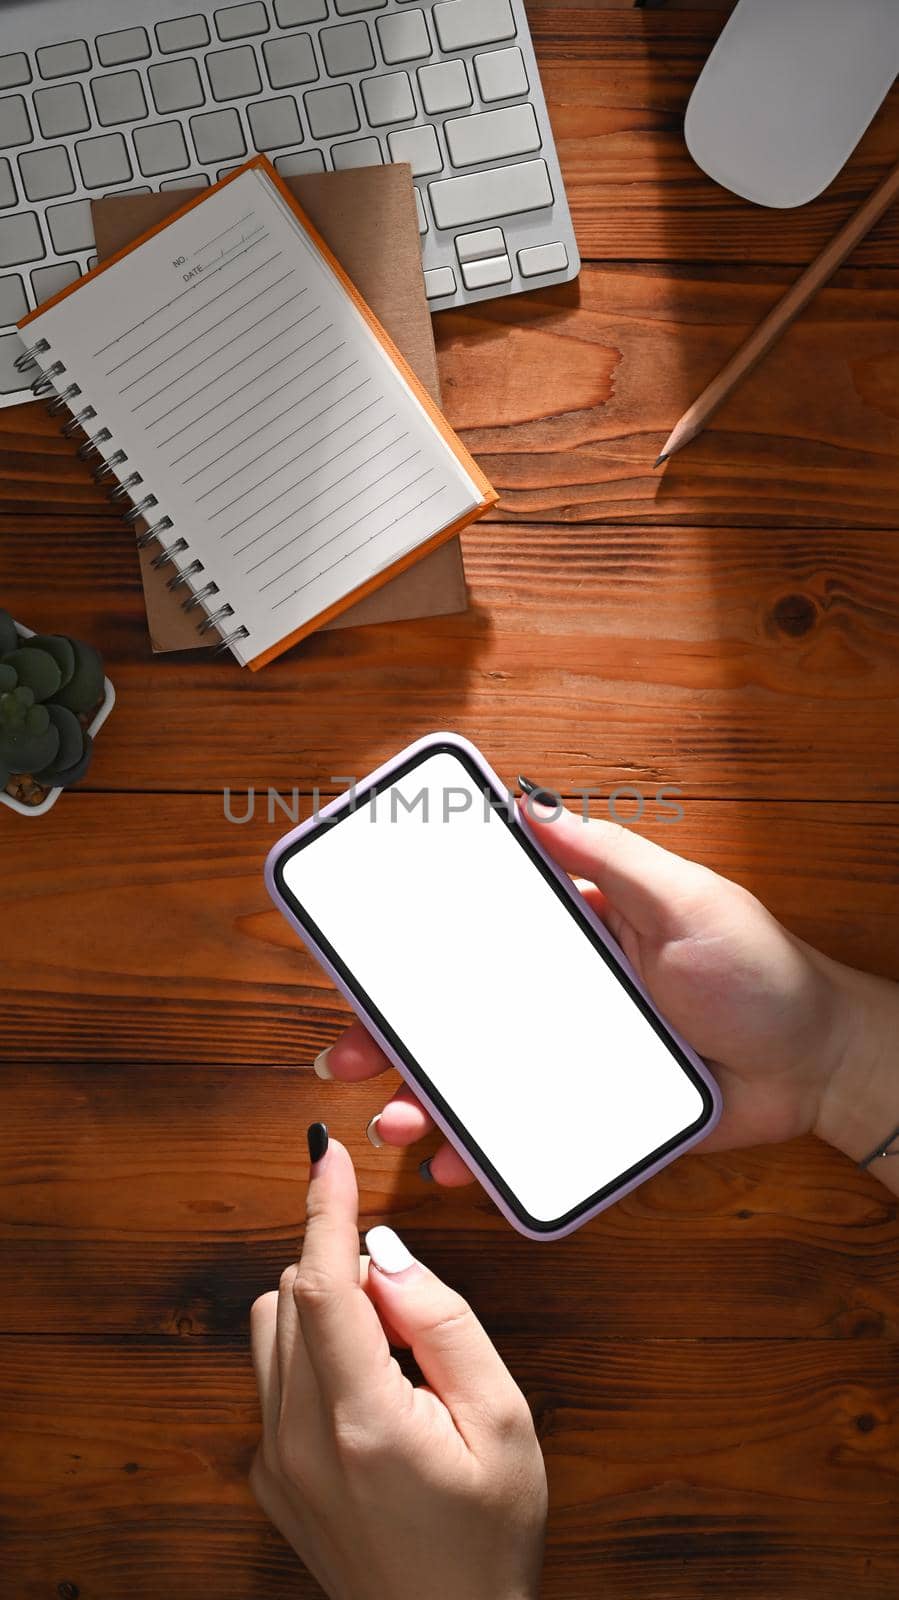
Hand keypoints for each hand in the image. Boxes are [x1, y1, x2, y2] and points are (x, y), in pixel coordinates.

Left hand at [250, 1129, 546, 1599]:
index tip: (326, 1153)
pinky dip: (315, 1354)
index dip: (323, 1208)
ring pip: (273, 1326)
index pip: (322, 1284)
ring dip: (326, 1310)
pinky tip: (372, 1401)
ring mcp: (274, 1460)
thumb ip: (446, 1325)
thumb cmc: (488, 1541)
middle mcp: (298, 1439)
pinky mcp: (268, 1475)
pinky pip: (274, 1375)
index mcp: (361, 1422)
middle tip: (419, 1328)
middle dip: (350, 1273)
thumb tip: (389, 1255)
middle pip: (292, 1293)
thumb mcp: (503, 1423)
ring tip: (396, 1367)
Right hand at [318, 803, 854, 1180]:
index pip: (477, 939)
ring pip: (479, 1084)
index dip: (413, 951)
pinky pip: (527, 1140)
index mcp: (576, 936)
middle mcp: (562, 1000)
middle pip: (458, 1018)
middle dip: (392, 1038)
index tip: (356, 960)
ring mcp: (573, 1062)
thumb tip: (531, 803)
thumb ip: (609, 855)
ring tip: (396, 1122)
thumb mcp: (687, 898)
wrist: (821, 1065)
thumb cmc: (763, 971)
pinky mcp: (596, 1120)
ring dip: (425, 1102)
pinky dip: (485, 1155)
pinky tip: (454, 1163)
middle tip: (345, 1057)